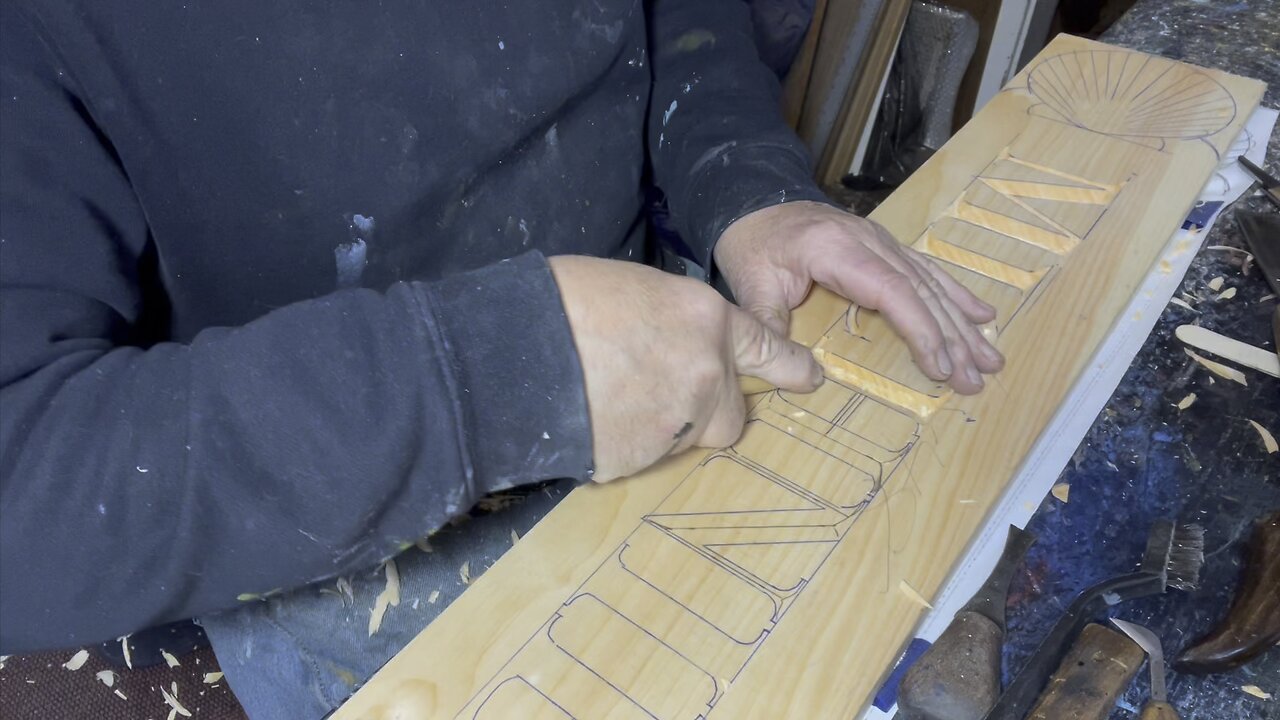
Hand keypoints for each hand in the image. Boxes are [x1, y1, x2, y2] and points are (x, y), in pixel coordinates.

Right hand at [550, 255, 822, 481]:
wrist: (517, 352)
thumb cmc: (564, 303)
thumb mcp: (632, 290)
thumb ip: (670, 321)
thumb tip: (669, 342)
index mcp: (705, 318)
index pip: (766, 347)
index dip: (790, 367)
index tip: (811, 378)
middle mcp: (708, 371)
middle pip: (731, 414)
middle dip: (705, 413)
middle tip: (656, 396)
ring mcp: (680, 420)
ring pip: (687, 439)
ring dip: (660, 430)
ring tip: (606, 400)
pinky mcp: (647, 459)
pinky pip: (645, 457)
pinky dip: (623, 446)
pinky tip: (590, 419)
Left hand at [713, 201, 1003, 394]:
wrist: (754, 202)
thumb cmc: (753, 243)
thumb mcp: (751, 283)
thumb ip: (768, 325)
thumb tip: (792, 373)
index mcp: (839, 249)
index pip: (892, 291)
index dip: (921, 329)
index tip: (941, 366)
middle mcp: (871, 242)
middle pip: (922, 291)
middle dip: (953, 338)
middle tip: (976, 378)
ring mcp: (882, 242)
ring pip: (932, 284)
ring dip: (963, 324)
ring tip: (991, 359)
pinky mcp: (886, 248)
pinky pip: (928, 272)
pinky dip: (957, 295)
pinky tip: (982, 316)